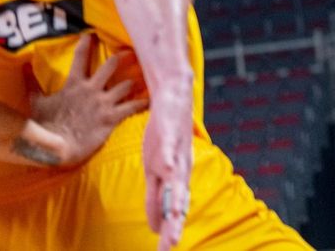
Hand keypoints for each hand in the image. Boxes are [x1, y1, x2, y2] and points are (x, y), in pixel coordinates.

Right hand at [28, 34, 146, 165]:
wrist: (55, 146)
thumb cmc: (46, 125)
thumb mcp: (37, 103)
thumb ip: (32, 84)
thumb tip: (23, 67)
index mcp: (74, 85)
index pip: (80, 58)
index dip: (86, 45)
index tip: (92, 34)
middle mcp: (92, 90)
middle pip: (110, 66)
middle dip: (121, 58)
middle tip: (131, 51)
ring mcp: (103, 103)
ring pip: (125, 85)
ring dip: (133, 82)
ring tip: (146, 77)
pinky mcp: (111, 117)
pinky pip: (132, 107)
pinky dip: (142, 103)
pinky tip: (151, 100)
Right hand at [142, 92, 193, 250]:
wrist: (175, 99)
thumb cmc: (165, 138)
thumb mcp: (156, 172)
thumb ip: (156, 199)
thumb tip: (157, 227)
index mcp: (175, 181)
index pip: (171, 212)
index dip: (169, 232)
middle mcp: (179, 171)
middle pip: (176, 202)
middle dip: (174, 224)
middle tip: (170, 247)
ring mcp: (175, 153)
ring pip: (175, 180)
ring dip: (173, 198)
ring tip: (172, 217)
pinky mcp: (169, 136)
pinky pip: (168, 149)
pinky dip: (168, 160)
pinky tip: (167, 170)